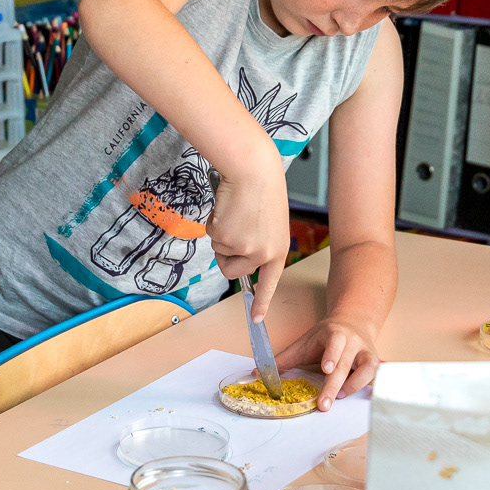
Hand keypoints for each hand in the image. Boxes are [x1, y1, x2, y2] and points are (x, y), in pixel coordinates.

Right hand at [207, 154, 289, 319]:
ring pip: (220, 253)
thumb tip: (240, 255)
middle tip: (232, 229)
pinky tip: (227, 209)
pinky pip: (211, 237)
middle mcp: (263, 254)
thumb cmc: (261, 189)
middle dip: (225, 255)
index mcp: (278, 250)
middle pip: (233, 270)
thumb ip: (259, 242)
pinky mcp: (226, 239)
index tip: (256, 319)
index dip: (261, 302)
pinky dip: (214, 223)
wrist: (253, 170)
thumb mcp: (269, 223)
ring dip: (220, 236)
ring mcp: (244, 249)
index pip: (269, 283)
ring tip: (234, 213)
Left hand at [275, 313, 380, 411]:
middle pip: (346, 364)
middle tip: (324, 405)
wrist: (352, 322)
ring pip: (366, 369)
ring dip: (354, 386)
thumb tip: (258, 374)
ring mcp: (366, 352)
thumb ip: (283, 360)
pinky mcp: (374, 362)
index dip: (332, 355)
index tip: (327, 369)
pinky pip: (375, 376)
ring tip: (339, 397)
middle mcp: (353, 341)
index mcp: (334, 333)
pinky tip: (361, 396)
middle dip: (334, 386)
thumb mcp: (303, 344)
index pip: (335, 342)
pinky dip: (369, 386)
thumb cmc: (324, 337)